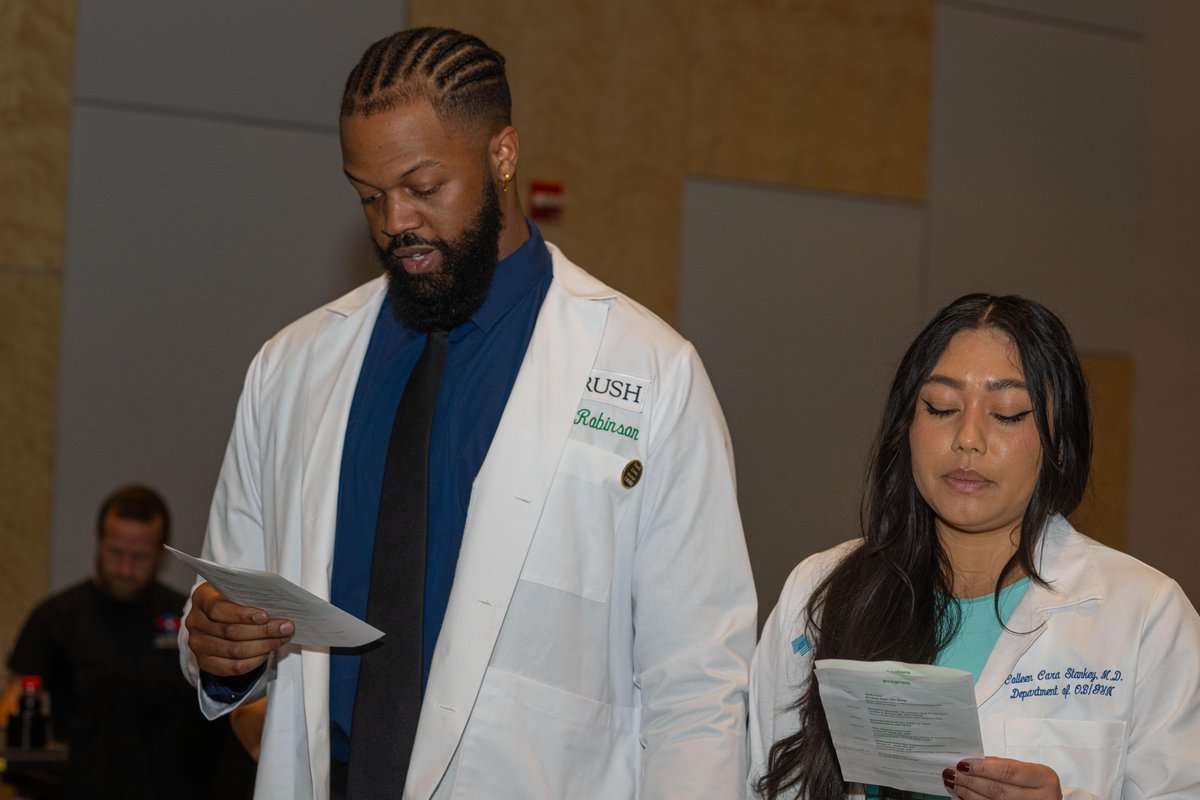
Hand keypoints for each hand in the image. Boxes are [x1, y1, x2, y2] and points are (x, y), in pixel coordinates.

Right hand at [185, 582, 293, 675]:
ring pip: (234, 651)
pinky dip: (254, 661)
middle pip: (230, 632)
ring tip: (282, 639)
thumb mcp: (237, 590)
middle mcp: (195, 622)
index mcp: (202, 598)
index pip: (218, 608)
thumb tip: (279, 605)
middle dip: (263, 631)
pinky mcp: (204, 662)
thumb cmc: (233, 598)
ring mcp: (197, 644)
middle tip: (286, 627)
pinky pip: (232, 667)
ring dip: (263, 646)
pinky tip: (267, 652)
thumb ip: (250, 595)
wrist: (219, 616)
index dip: (242, 614)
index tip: (265, 616)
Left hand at [943, 757, 1061, 798]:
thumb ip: (1004, 767)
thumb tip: (973, 763)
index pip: (1009, 771)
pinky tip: (960, 796)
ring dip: (968, 793)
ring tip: (952, 783)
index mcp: (1044, 779)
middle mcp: (1041, 798)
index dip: (984, 768)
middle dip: (971, 781)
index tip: (963, 763)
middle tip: (951, 772)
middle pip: (998, 790)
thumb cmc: (1036, 786)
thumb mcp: (1028, 773)